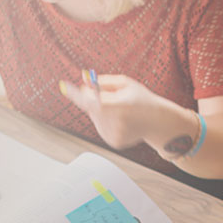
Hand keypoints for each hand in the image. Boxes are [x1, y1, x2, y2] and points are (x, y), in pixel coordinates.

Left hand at [59, 73, 179, 149]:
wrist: (158, 122)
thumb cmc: (141, 98)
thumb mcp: (126, 84)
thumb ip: (103, 81)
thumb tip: (83, 80)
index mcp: (122, 105)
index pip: (93, 100)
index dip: (77, 94)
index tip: (64, 86)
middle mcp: (118, 122)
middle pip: (92, 108)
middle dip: (93, 99)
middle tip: (107, 95)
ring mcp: (115, 134)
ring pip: (94, 118)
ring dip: (100, 111)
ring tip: (119, 110)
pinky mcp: (114, 142)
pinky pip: (100, 127)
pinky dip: (105, 121)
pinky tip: (120, 121)